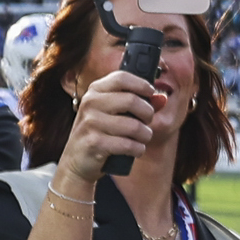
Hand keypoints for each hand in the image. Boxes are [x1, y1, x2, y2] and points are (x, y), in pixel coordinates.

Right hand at [59, 67, 162, 187]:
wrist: (77, 162)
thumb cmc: (101, 134)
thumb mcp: (115, 115)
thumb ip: (139, 104)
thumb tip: (162, 98)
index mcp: (95, 91)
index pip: (121, 77)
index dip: (141, 84)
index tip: (151, 92)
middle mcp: (90, 103)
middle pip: (131, 100)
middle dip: (148, 113)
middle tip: (148, 122)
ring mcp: (90, 123)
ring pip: (134, 126)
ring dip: (145, 135)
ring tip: (143, 138)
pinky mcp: (94, 143)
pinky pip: (128, 144)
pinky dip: (138, 149)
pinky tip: (136, 150)